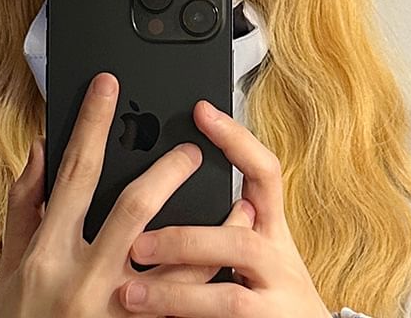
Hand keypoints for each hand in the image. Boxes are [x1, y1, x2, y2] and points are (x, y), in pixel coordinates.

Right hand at [0, 72, 255, 317]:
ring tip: (236, 204)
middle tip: (193, 149)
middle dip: (168, 170)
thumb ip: (25, 203)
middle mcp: (83, 279)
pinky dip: (211, 279)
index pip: (76, 170)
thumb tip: (42, 148)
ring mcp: (115, 314)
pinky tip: (228, 260)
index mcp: (47, 251)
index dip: (93, 122)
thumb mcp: (9, 266)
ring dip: (211, 228)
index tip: (108, 85)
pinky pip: (185, 305)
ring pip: (176, 261)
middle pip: (135, 206)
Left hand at [118, 100, 332, 317]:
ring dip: (175, 293)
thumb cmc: (269, 292)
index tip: (201, 111)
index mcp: (271, 230)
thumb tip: (168, 179)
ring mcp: (278, 303)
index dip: (237, 139)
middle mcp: (281, 262)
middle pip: (241, 241)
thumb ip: (220, 224)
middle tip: (136, 243)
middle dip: (185, 240)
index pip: (265, 173)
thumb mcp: (252, 252)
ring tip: (130, 292)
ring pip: (229, 297)